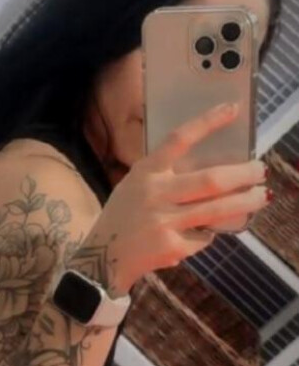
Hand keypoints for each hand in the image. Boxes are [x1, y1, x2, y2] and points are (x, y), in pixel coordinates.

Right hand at [97, 102, 268, 290]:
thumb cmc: (125, 215)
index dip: (206, 122)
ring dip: (244, 202)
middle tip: (260, 170)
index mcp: (145, 172)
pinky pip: (203, 236)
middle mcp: (154, 193)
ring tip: (260, 196)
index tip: (232, 109)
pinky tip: (200, 233)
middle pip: (210, 180)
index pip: (178, 139)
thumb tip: (215, 174)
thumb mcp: (136, 186)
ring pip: (216, 210)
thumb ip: (166, 178)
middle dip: (242, 174)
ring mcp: (164, 221)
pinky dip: (207, 233)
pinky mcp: (172, 247)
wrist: (105, 256)